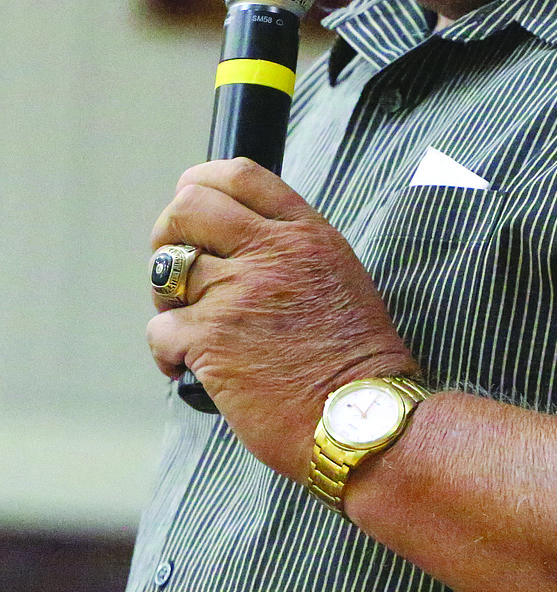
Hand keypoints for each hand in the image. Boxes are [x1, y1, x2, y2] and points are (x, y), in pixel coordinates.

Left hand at [147, 158, 415, 479]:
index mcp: (306, 234)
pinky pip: (159, 330)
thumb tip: (235, 242)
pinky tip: (192, 369)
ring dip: (169, 301)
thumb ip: (292, 249)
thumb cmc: (354, 359)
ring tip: (191, 326)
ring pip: (166, 271)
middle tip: (178, 269)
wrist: (362, 417)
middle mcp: (272, 253)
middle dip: (169, 234)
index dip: (202, 181)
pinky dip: (168, 354)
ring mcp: (238, 293)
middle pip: (188, 207)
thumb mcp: (339, 277)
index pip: (241, 175)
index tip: (190, 201)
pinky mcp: (210, 338)